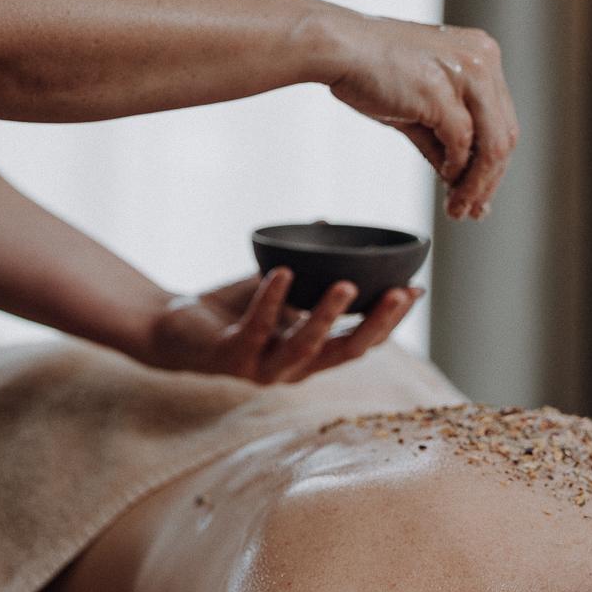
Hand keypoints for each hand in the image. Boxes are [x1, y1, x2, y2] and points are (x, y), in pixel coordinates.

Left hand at [138, 268, 419, 384]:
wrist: (175, 329)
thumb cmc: (233, 311)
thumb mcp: (278, 289)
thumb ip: (306, 268)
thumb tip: (328, 222)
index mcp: (312, 355)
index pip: (361, 342)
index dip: (391, 320)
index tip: (416, 289)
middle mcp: (293, 368)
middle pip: (345, 353)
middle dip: (375, 323)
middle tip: (400, 293)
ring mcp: (262, 367)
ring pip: (304, 347)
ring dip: (327, 315)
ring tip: (347, 283)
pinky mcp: (230, 356)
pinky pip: (255, 328)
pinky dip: (271, 299)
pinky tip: (281, 272)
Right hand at [317, 13, 518, 220]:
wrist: (338, 47)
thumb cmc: (371, 68)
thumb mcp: (420, 102)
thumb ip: (444, 137)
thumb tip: (457, 177)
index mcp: (482, 55)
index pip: (504, 120)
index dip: (495, 164)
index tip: (479, 192)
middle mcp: (483, 60)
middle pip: (506, 135)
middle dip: (490, 180)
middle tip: (472, 208)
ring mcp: (466, 74)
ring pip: (492, 144)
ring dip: (477, 184)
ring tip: (460, 207)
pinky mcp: (441, 93)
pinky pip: (462, 144)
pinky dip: (456, 170)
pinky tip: (445, 181)